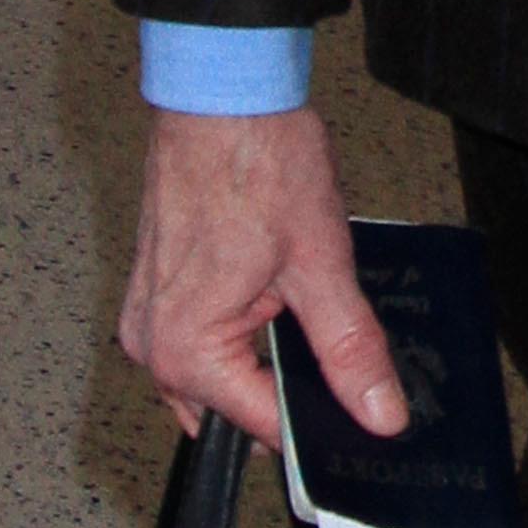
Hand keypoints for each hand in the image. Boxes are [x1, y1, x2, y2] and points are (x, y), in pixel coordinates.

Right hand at [120, 103, 405, 449]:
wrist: (220, 93)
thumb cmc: (257, 162)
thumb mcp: (321, 266)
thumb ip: (350, 351)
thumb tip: (378, 414)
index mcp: (187, 349)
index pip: (263, 427)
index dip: (320, 433)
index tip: (362, 433)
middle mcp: (153, 343)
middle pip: (235, 410)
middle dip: (290, 403)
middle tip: (352, 383)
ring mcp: (148, 316)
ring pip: (219, 380)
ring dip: (266, 372)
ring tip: (320, 341)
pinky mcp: (156, 291)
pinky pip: (203, 345)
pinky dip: (244, 344)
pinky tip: (285, 316)